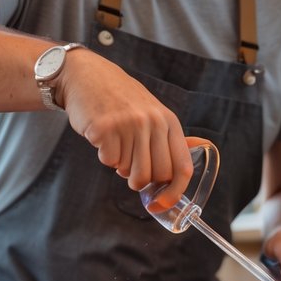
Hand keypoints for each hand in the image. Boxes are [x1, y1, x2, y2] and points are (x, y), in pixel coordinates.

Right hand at [57, 50, 192, 206]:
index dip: (174, 193)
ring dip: (121, 166)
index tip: (162, 204)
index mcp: (168, 121)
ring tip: (117, 144)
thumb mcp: (152, 112)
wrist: (87, 76)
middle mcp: (152, 122)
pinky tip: (104, 136)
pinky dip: (105, 155)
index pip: (182, 167)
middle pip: (155, 176)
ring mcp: (129, 125)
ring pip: (130, 173)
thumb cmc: (121, 99)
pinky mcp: (105, 128)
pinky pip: (108, 161)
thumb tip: (193, 159)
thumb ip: (168, 138)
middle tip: (129, 165)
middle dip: (141, 180)